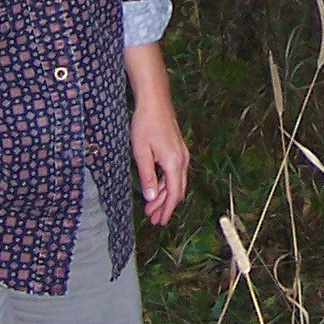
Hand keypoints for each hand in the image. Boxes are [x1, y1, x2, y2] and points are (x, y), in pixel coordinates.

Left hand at [125, 42, 188, 224]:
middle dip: (165, 206)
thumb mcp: (141, 152)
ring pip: (176, 181)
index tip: (159, 222)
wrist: (155, 100)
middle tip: (152, 218)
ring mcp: (182, 154)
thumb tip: (151, 198)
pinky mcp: (178, 149)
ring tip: (151, 206)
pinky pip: (175, 172)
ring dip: (164, 195)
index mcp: (174, 163)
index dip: (167, 210)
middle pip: (177, 190)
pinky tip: (155, 187)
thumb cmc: (145, 124)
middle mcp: (182, 160)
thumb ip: (147, 176)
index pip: (173, 194)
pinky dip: (166, 183)